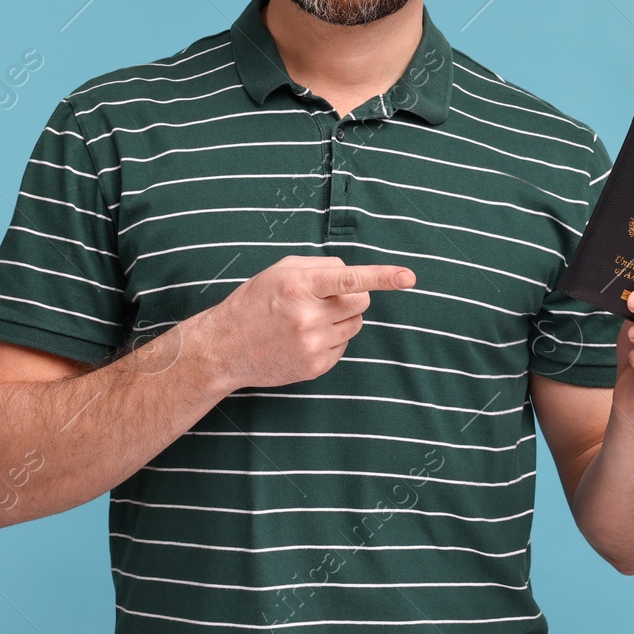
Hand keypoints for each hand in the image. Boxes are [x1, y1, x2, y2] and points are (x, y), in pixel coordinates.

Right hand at [198, 255, 415, 390]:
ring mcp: (312, 345)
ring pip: (355, 325)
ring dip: (342, 318)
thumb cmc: (254, 302)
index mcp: (298, 286)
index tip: (408, 277)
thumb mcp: (280, 271)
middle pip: (360, 302)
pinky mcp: (315, 367)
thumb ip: (319, 267)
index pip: (349, 278)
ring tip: (309, 319)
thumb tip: (353, 274)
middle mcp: (307, 316)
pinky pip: (344, 346)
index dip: (382, 277)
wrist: (225, 347)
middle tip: (326, 299)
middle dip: (352, 297)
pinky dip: (332, 338)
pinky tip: (305, 338)